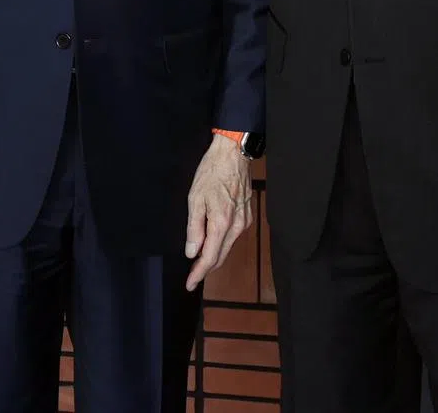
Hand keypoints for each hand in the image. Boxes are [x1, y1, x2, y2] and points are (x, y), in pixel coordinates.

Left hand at [184, 134, 252, 290]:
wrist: (232, 154)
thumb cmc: (211, 172)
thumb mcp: (195, 198)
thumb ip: (194, 228)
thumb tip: (192, 252)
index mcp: (222, 222)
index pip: (210, 257)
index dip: (199, 273)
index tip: (189, 284)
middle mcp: (237, 226)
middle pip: (221, 256)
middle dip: (206, 268)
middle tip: (192, 277)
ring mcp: (245, 221)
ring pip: (227, 246)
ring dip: (214, 255)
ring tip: (199, 261)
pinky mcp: (248, 215)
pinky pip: (233, 235)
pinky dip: (222, 242)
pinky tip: (213, 241)